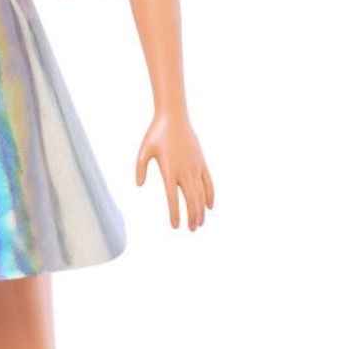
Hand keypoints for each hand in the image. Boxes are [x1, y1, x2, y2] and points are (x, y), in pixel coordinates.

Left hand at [135, 110, 214, 230]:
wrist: (174, 118)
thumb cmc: (156, 134)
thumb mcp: (144, 150)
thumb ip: (140, 168)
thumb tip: (139, 184)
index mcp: (169, 170)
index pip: (173, 197)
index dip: (175, 213)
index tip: (176, 226)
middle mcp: (184, 170)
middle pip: (191, 199)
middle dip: (192, 217)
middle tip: (190, 230)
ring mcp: (195, 167)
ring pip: (201, 193)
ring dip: (200, 210)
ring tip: (198, 224)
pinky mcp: (202, 162)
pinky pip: (208, 182)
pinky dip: (210, 195)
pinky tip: (209, 207)